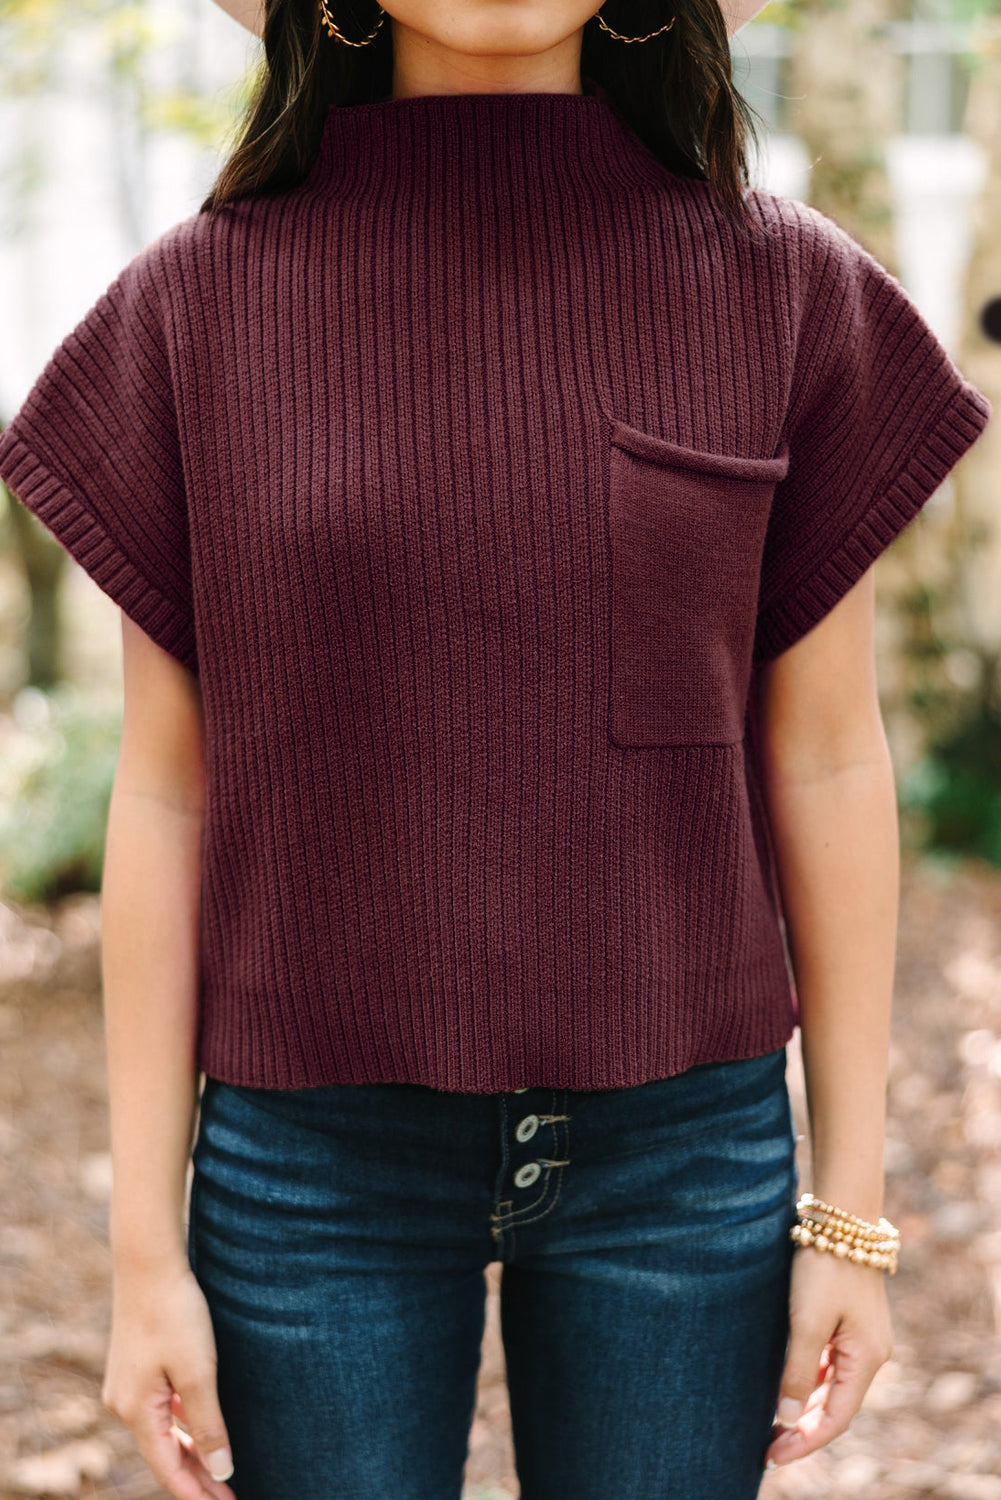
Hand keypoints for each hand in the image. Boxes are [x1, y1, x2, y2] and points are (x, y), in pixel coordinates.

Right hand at [101, 1253, 236, 1498]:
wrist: (148, 1262)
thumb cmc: (174, 1313)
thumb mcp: (198, 1372)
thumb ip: (209, 1424)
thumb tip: (220, 1472)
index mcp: (136, 1412)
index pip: (168, 1470)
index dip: (197, 1494)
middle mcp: (124, 1404)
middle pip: (165, 1455)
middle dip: (197, 1478)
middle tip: (229, 1496)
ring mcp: (128, 1384)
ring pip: (164, 1432)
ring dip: (191, 1452)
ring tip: (220, 1473)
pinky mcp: (137, 1366)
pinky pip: (162, 1408)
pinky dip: (183, 1424)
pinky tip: (203, 1427)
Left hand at [764, 1242, 893, 1467]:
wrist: (841, 1218)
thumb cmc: (824, 1268)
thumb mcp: (806, 1322)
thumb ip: (796, 1371)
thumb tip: (786, 1419)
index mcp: (867, 1359)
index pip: (836, 1418)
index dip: (804, 1442)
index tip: (773, 1455)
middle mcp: (871, 1354)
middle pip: (836, 1406)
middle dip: (802, 1430)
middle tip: (767, 1447)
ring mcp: (863, 1338)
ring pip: (832, 1386)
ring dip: (805, 1407)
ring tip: (773, 1425)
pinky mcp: (851, 1323)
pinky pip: (831, 1364)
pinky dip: (810, 1380)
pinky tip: (788, 1385)